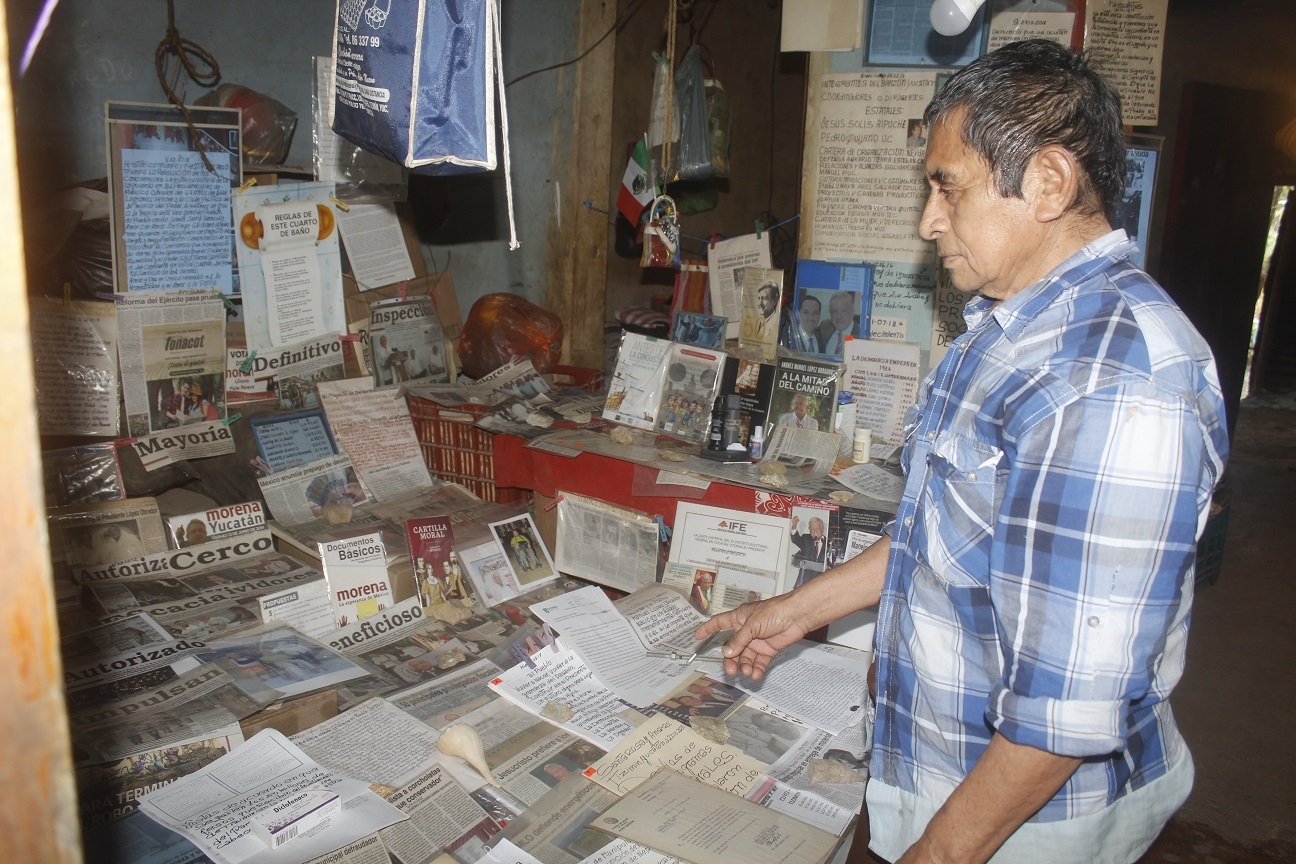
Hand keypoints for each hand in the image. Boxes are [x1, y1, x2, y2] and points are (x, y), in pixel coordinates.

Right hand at [693, 594, 811, 679]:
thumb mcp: (752, 624)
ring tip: (747, 671)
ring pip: (745, 657)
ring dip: (745, 666)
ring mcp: (757, 641)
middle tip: (731, 670)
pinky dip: (756, 669)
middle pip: (733, 648)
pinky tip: (755, 674)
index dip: (708, 629)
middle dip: (731, 660)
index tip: (697, 636)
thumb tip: (728, 652)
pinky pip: (759, 662)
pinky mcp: (768, 649)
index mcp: (739, 618)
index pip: (719, 623)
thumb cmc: (774, 611)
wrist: (796, 616)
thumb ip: (739, 639)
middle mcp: (746, 631)